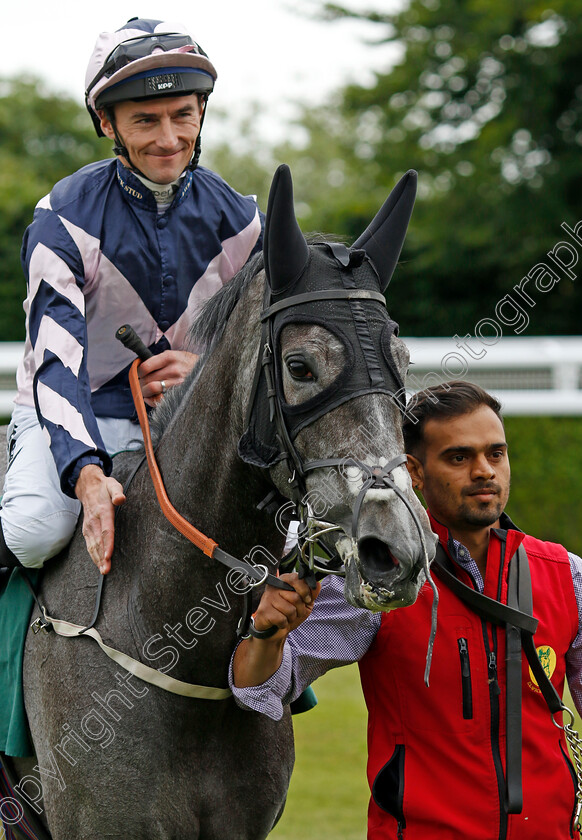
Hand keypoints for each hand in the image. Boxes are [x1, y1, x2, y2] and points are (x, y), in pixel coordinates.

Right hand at [74, 464, 125, 573]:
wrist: (88, 487)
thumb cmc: (104, 487)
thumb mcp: (113, 485)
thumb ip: (117, 492)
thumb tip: (120, 499)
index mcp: (102, 511)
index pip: (106, 530)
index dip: (108, 544)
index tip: (109, 556)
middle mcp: (94, 520)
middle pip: (99, 541)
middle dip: (102, 557)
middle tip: (106, 570)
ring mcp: (89, 526)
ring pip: (93, 545)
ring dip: (97, 559)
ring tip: (103, 570)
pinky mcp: (87, 529)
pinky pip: (89, 544)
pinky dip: (93, 554)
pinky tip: (98, 563)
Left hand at [137, 350, 198, 405]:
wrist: (209, 371)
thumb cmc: (190, 363)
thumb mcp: (177, 354)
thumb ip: (160, 360)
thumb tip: (141, 368)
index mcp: (170, 357)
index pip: (145, 367)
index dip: (139, 372)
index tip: (140, 374)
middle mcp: (173, 370)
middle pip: (146, 379)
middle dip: (141, 383)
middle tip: (142, 384)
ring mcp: (177, 383)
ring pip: (151, 389)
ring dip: (145, 392)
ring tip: (146, 392)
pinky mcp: (180, 393)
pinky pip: (160, 400)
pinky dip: (153, 401)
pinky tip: (154, 398)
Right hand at [233, 573, 320, 687]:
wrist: (275, 630)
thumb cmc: (288, 614)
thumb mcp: (304, 603)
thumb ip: (312, 594)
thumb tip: (318, 584)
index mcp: (284, 581)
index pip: (296, 578)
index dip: (305, 590)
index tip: (307, 599)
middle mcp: (274, 587)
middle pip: (295, 597)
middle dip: (299, 610)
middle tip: (294, 612)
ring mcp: (267, 598)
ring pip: (290, 610)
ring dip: (291, 618)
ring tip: (285, 617)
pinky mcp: (263, 611)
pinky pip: (282, 619)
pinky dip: (284, 624)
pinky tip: (278, 622)